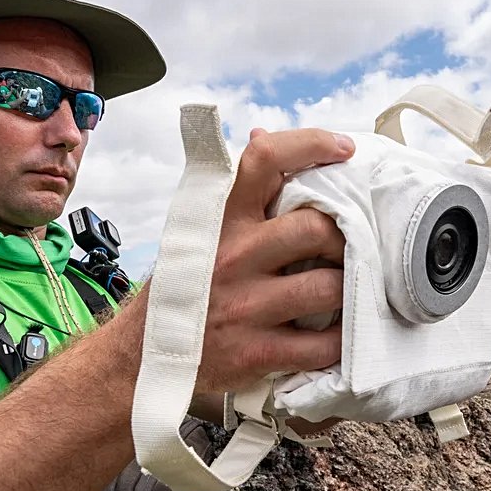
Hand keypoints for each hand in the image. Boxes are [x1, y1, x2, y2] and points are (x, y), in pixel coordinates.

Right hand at [193, 127, 352, 393]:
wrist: (142, 355)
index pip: (265, 159)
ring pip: (329, 287)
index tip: (344, 149)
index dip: (311, 144)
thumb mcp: (197, 229)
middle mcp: (232, 255)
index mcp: (218, 217)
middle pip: (316, 228)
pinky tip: (338, 334)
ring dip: (349, 290)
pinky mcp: (256, 353)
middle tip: (347, 250)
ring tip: (345, 292)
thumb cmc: (185, 284)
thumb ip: (236, 191)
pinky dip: (341, 341)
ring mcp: (245, 306)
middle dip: (345, 239)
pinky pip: (322, 345)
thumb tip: (262, 135)